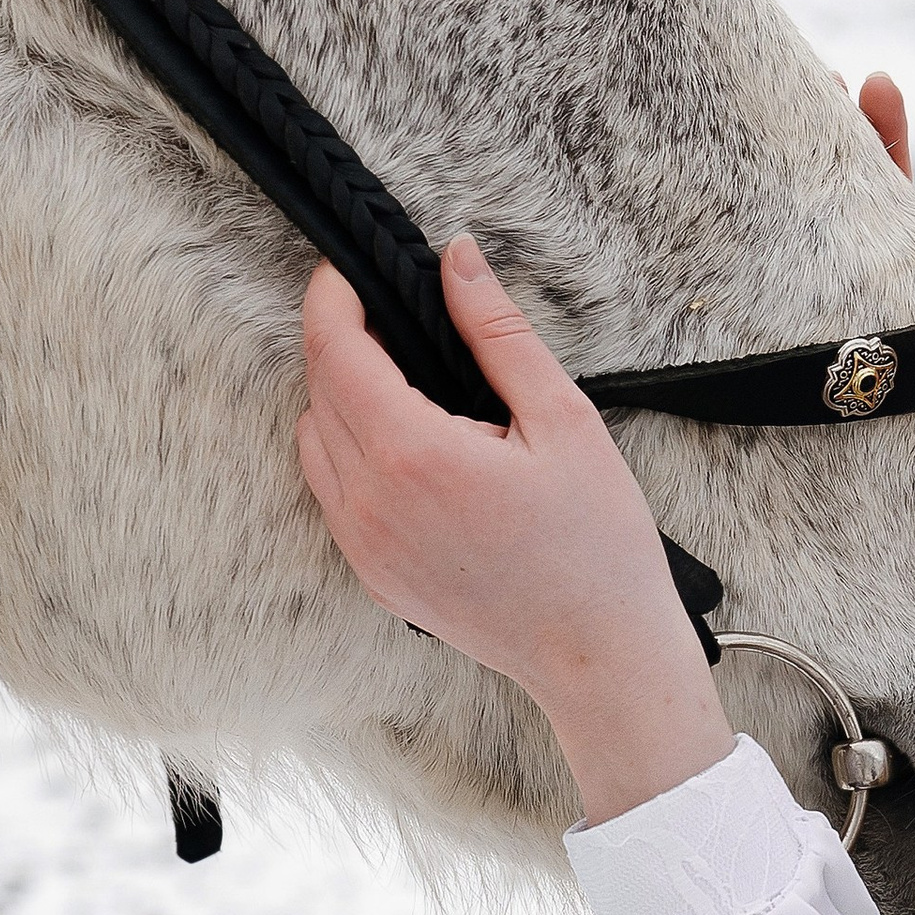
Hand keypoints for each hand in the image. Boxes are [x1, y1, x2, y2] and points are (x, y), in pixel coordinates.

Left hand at [296, 241, 732, 823]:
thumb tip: (457, 260)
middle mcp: (369, 502)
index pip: (335, 351)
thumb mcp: (562, 418)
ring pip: (314, 442)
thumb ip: (498, 332)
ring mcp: (363, 545)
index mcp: (413, 455)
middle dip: (341, 340)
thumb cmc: (596, 543)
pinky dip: (350, 452)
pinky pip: (332, 492)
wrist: (599, 653)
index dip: (331, 297)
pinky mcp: (371, 574)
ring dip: (340, 397)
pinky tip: (412, 446)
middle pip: (316, 390)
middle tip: (390, 313)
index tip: (347, 269)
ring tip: (409, 383)